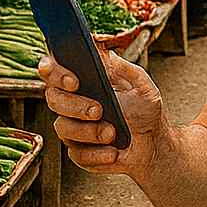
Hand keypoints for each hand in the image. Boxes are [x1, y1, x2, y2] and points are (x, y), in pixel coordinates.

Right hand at [40, 53, 165, 175]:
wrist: (153, 141)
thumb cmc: (143, 108)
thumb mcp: (139, 83)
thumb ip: (121, 67)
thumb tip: (101, 52)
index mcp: (82, 81)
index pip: (53, 70)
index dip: (55, 73)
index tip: (74, 81)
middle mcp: (71, 103)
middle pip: (53, 98)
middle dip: (74, 105)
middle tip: (98, 110)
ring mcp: (73, 128)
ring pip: (63, 128)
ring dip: (88, 131)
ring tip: (112, 133)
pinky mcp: (78, 152)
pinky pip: (77, 154)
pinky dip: (97, 154)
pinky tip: (113, 152)